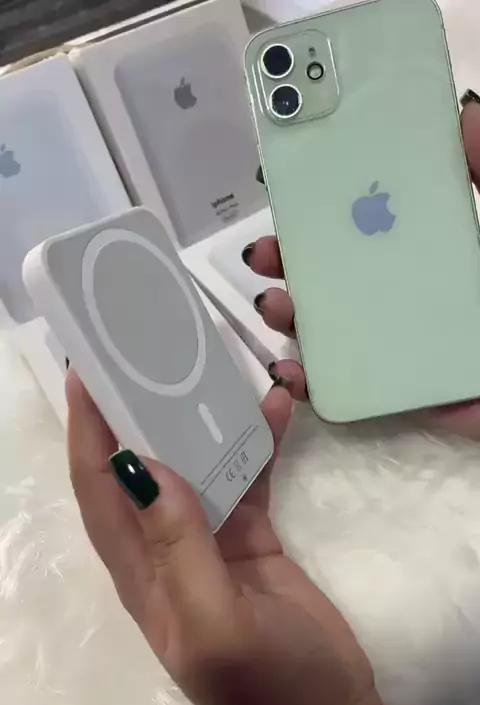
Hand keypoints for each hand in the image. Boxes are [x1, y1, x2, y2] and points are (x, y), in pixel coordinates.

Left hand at [66, 370, 379, 704]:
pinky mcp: (251, 542)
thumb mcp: (214, 621)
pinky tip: (274, 411)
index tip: (86, 372)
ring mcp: (209, 544)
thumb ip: (178, 546)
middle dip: (135, 413)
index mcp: (140, 574)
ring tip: (214, 365)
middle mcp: (164, 552)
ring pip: (194, 467)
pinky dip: (256, 446)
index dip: (86, 434)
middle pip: (138, 469)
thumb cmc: (265, 686)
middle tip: (148, 353)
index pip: (98, 491)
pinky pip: (245, 480)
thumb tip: (140, 466)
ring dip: (200, 421)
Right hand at [246, 96, 479, 438]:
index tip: (288, 186)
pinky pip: (344, 389)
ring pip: (328, 330)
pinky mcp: (400, 392)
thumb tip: (463, 111)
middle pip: (334, 275)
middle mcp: (406, 294)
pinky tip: (291, 369)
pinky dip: (307, 382)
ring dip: (289, 314)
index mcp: (429, 250)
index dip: (325, 206)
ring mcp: (399, 345)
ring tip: (274, 303)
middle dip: (288, 260)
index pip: (369, 223)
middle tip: (264, 250)